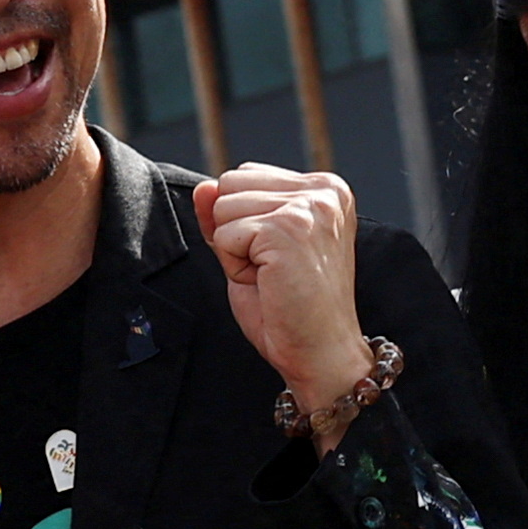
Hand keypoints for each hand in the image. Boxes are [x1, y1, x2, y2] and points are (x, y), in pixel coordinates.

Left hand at [194, 166, 371, 429]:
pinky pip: (225, 234)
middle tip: (271, 269)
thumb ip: (226, 213)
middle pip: (230, 183)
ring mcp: (309, 208)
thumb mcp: (252, 248)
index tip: (277, 255)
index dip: (242, 221)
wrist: (320, 353)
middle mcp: (324, 190)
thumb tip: (202, 187)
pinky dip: (235, 265)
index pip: (244, 175)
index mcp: (325, 188)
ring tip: (272, 276)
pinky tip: (269, 282)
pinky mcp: (289, 229)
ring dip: (235, 249)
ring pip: (223, 205)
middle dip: (235, 231)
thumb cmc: (290, 306)